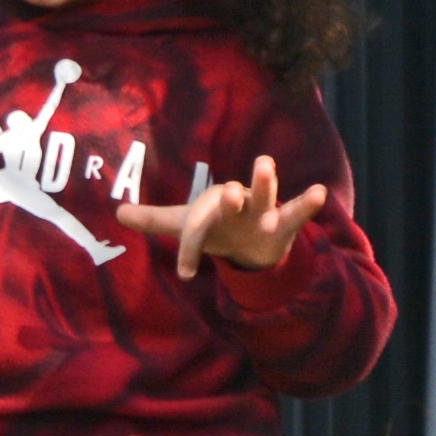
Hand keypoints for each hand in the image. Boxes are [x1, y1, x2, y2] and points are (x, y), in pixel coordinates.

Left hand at [116, 152, 329, 279]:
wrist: (251, 240)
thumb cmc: (216, 229)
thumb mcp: (186, 227)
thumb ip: (155, 220)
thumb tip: (117, 212)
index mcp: (209, 209)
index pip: (197, 231)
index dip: (190, 251)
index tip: (186, 274)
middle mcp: (235, 205)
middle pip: (229, 199)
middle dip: (228, 197)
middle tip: (226, 191)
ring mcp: (261, 212)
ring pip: (263, 196)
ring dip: (264, 183)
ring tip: (264, 162)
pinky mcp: (283, 223)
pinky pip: (297, 211)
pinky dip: (306, 202)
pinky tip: (318, 192)